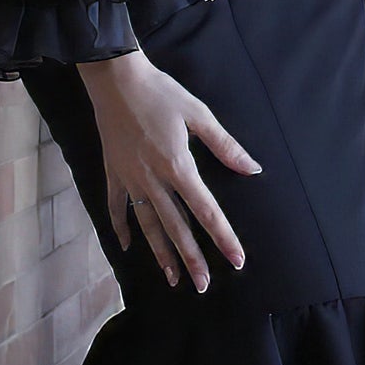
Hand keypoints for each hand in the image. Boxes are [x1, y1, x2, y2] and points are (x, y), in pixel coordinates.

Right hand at [76, 51, 261, 291]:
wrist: (115, 79)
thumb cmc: (161, 92)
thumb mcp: (199, 114)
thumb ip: (225, 146)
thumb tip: (252, 169)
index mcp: (178, 166)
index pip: (206, 210)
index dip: (223, 237)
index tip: (236, 260)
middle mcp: (153, 179)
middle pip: (176, 227)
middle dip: (192, 258)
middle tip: (204, 285)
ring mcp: (130, 179)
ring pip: (148, 224)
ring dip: (161, 253)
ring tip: (172, 279)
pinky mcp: (112, 172)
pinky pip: (116, 206)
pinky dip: (121, 227)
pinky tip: (127, 246)